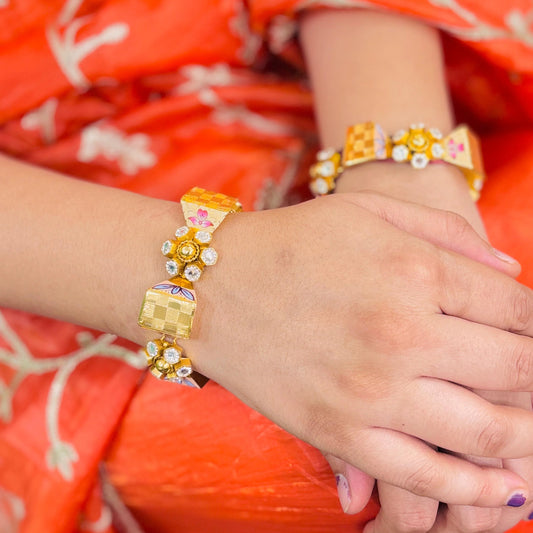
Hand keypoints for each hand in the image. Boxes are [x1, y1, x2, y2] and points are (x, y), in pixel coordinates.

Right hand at [176, 191, 532, 507]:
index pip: (520, 311)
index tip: (528, 333)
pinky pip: (425, 476)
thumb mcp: (368, 211)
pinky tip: (500, 489)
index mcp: (415, 270)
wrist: (208, 285)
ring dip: (525, 435)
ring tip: (527, 430)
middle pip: (518, 370)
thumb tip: (512, 278)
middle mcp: (402, 332)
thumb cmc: (290, 242)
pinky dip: (473, 489)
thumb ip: (449, 234)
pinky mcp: (338, 431)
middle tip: (530, 377)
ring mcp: (370, 390)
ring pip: (487, 432)